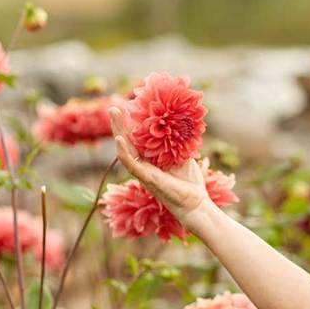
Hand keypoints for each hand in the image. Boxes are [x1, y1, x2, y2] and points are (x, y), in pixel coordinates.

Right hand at [109, 107, 212, 227]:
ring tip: (114, 113)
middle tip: (114, 106)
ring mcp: (143, 171)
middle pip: (128, 140)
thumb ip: (177, 142)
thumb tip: (178, 124)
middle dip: (120, 123)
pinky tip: (120, 139)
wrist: (195, 202)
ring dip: (118, 131)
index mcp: (151, 157)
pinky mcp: (146, 179)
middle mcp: (143, 163)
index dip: (133, 123)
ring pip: (125, 149)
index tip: (131, 106)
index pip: (138, 137)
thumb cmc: (189, 182)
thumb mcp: (183, 156)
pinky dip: (124, 152)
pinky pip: (131, 164)